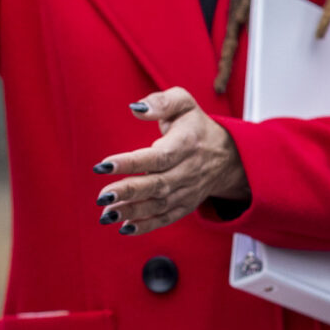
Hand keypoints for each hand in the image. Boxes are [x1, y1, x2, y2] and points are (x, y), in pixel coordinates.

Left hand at [93, 87, 248, 232]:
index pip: (157, 156)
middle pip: (156, 184)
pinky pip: (166, 218)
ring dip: (132, 211)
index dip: (131, 162)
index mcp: (186, 144)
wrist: (227, 155)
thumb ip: (161, 102)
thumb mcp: (184, 103)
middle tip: (102, 196)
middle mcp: (188, 171)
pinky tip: (125, 227)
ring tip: (107, 214)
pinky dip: (146, 226)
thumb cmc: (196, 126)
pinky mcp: (185, 205)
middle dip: (128, 191)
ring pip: (159, 205)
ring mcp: (188, 191)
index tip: (104, 165)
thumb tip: (136, 108)